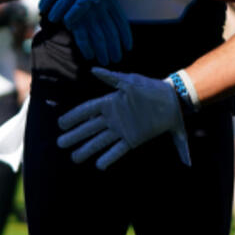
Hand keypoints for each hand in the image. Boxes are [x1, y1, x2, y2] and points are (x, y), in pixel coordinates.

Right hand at [56, 68, 189, 169]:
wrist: (174, 100)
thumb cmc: (152, 87)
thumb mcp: (131, 80)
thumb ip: (112, 77)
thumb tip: (93, 70)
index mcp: (111, 101)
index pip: (88, 110)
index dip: (74, 117)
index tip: (60, 123)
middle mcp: (113, 117)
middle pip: (90, 128)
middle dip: (75, 136)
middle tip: (60, 144)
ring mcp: (122, 129)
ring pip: (100, 141)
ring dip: (87, 149)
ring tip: (74, 158)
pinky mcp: (133, 139)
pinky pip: (118, 150)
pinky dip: (109, 157)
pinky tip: (98, 165)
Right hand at [66, 0, 131, 64]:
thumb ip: (105, 8)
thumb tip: (114, 29)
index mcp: (108, 0)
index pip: (121, 21)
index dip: (126, 36)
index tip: (128, 47)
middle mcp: (100, 8)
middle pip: (112, 33)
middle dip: (114, 48)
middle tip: (116, 59)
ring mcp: (87, 13)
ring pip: (99, 38)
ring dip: (103, 52)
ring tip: (105, 61)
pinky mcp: (74, 18)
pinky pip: (82, 38)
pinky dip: (86, 48)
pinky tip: (89, 56)